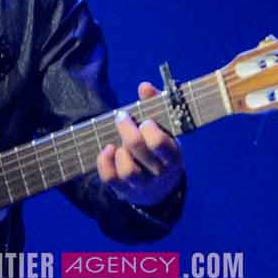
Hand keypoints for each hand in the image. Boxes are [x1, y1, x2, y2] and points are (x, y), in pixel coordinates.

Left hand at [97, 81, 184, 206]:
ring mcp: (142, 184)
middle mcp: (159, 172)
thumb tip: (144, 86)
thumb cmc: (162, 150)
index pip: (160, 143)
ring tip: (118, 142)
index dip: (148, 129)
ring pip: (127, 170)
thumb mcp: (167, 131)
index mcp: (173, 156)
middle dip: (126, 129)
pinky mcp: (124, 191)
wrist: (162, 189)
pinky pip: (110, 179)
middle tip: (122, 117)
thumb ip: (157, 107)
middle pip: (139, 149)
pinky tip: (107, 150)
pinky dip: (104, 163)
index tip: (144, 120)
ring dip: (119, 150)